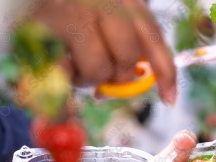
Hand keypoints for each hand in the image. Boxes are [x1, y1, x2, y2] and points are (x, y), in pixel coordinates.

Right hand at [32, 0, 176, 104]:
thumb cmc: (66, 3)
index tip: (169, 99)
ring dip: (87, 78)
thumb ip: (124, 35)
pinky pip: (64, 71)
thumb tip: (138, 76)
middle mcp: (105, 0)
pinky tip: (58, 70)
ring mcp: (75, 12)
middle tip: (99, 77)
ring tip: (72, 66)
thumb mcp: (103, 8)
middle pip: (129, 58)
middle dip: (117, 76)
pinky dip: (64, 81)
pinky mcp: (46, 26)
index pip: (154, 38)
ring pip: (99, 67)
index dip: (165, 72)